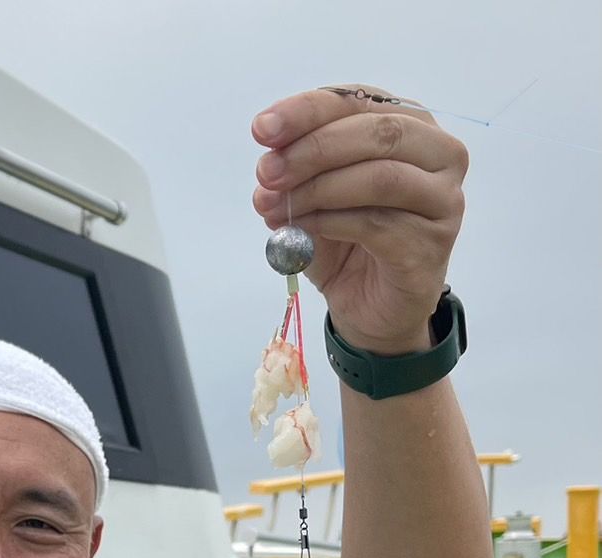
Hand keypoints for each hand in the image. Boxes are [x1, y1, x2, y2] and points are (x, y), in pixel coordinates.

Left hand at [251, 87, 467, 353]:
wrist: (372, 310)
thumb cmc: (347, 244)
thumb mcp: (314, 199)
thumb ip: (298, 172)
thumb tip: (268, 160)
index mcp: (410, 125)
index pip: (358, 100)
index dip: (307, 111)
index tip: (261, 129)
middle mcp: (439, 154)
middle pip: (376, 132)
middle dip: (311, 150)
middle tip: (266, 173)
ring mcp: (442, 199)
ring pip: (379, 177)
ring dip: (317, 189)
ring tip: (275, 207)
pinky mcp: (431, 244)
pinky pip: (376, 224)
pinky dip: (329, 223)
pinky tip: (300, 231)